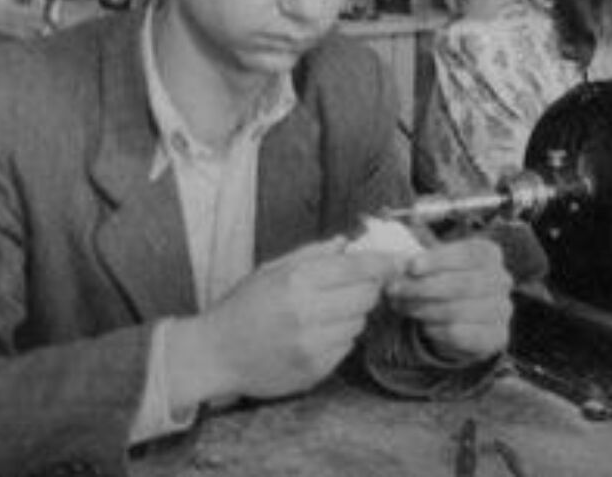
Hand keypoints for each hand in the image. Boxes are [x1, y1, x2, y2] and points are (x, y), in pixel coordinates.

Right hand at [167, 239, 398, 405]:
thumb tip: (348, 242)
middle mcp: (307, 314)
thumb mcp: (272, 270)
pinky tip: (315, 335)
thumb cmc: (242, 307)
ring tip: (323, 313)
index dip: (383, 262)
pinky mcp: (315, 370)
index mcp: (297, 281)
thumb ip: (313, 254)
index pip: (358, 268)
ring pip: (360, 322)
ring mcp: (312, 346)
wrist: (214, 355)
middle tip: (349, 286)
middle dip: (366, 287)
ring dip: (351, 314)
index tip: (397, 260)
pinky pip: (347, 347)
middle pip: (367, 295)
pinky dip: (339, 338)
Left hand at [384, 237, 511, 362]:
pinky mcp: (497, 336)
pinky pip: (460, 335)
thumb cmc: (439, 282)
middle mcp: (502, 279)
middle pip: (464, 283)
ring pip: (459, 310)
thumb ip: (415, 262)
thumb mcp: (428, 265)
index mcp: (489, 254)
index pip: (469, 254)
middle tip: (395, 290)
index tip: (411, 266)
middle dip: (424, 287)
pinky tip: (425, 326)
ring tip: (402, 307)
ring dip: (424, 309)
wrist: (457, 319)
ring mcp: (503, 309)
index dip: (440, 259)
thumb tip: (398, 264)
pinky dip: (436, 330)